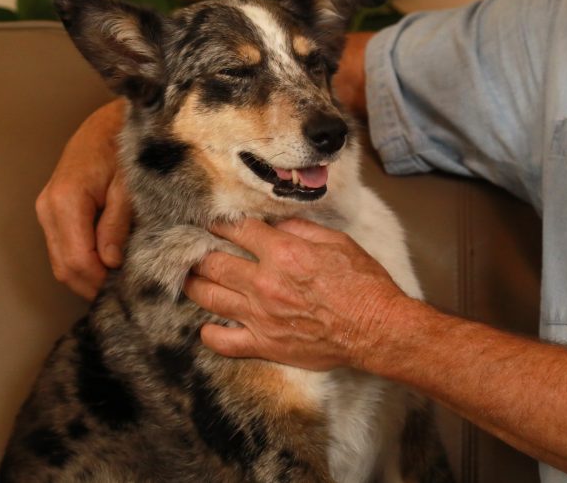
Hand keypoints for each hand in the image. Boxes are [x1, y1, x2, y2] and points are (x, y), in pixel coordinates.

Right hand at [35, 100, 130, 299]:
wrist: (108, 122)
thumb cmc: (123, 147)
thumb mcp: (129, 185)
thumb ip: (118, 223)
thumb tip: (111, 261)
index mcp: (66, 200)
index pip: (78, 260)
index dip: (101, 281)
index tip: (128, 289)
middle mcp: (48, 207)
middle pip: (65, 267)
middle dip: (94, 285)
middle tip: (126, 291)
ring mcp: (46, 210)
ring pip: (61, 261)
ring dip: (88, 276)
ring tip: (120, 280)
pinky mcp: (52, 211)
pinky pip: (63, 248)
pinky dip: (83, 262)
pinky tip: (108, 264)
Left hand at [183, 218, 407, 370]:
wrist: (377, 329)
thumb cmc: (363, 284)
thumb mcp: (337, 242)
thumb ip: (301, 228)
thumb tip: (276, 222)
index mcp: (283, 253)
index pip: (238, 230)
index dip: (221, 223)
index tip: (213, 222)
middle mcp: (265, 283)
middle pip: (214, 262)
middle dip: (198, 251)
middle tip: (191, 248)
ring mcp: (261, 316)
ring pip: (210, 297)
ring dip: (194, 284)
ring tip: (189, 277)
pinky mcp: (265, 344)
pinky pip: (223, 341)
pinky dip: (210, 333)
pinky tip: (207, 325)